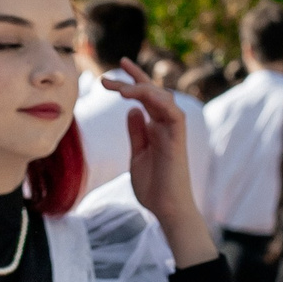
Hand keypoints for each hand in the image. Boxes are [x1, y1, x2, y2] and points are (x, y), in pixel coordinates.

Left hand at [99, 61, 216, 267]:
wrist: (167, 209)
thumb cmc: (154, 186)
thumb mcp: (137, 155)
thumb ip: (136, 132)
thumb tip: (132, 111)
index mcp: (156, 127)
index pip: (146, 97)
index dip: (132, 81)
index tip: (113, 72)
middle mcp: (166, 125)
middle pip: (153, 91)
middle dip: (131, 80)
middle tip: (104, 79)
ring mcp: (173, 130)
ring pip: (162, 97)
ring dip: (140, 88)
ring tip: (119, 88)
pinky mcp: (177, 138)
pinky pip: (172, 112)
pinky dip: (158, 100)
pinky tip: (138, 97)